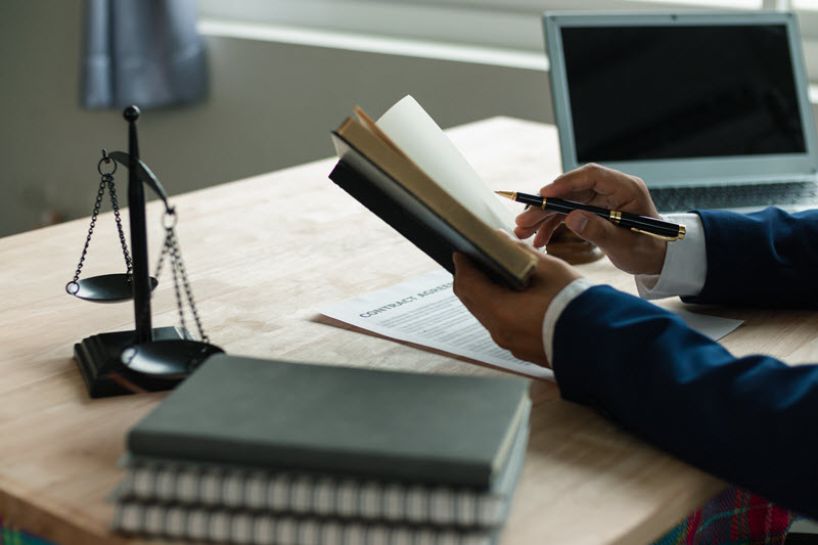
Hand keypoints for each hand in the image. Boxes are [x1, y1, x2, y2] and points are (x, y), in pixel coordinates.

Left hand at [452, 248, 580, 366]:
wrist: (602, 340)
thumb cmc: (576, 302)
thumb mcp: (549, 269)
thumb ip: (520, 252)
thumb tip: (501, 239)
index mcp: (501, 312)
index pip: (467, 284)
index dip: (462, 264)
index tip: (461, 251)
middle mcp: (499, 332)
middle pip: (472, 301)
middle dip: (469, 279)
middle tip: (474, 260)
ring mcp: (510, 344)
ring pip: (485, 315)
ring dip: (483, 294)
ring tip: (492, 274)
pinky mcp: (522, 350)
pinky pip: (501, 326)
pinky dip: (498, 308)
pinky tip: (510, 295)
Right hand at [514, 164, 666, 274]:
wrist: (656, 258)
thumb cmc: (648, 250)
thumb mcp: (625, 245)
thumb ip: (600, 231)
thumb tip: (572, 218)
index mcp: (626, 189)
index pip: (592, 176)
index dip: (566, 182)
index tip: (543, 195)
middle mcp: (610, 189)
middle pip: (571, 190)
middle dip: (545, 206)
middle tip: (523, 220)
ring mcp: (600, 199)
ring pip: (564, 201)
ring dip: (543, 217)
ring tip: (523, 232)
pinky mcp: (592, 210)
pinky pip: (566, 213)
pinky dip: (551, 225)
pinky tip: (539, 238)